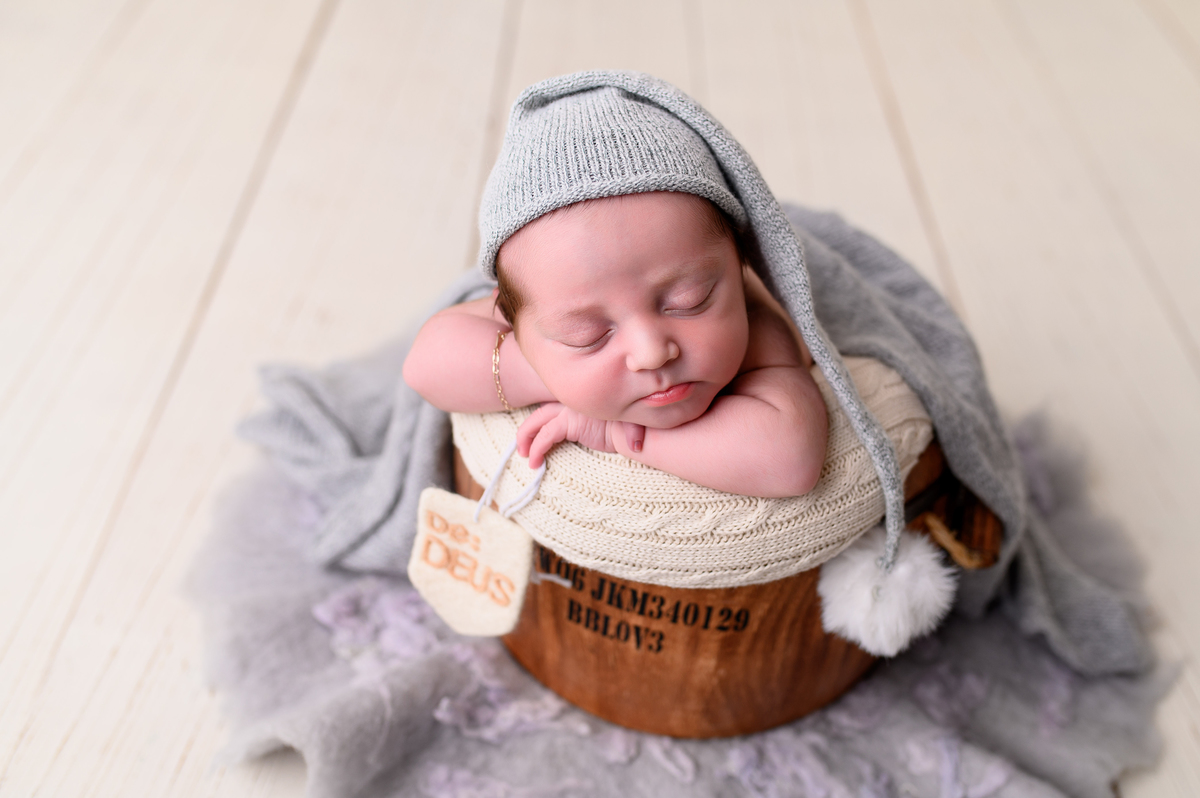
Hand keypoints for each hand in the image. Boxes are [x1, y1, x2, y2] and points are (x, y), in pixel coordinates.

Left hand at [516, 403, 645, 467]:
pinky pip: (545, 437)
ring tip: (525, 455)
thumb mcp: (613, 426)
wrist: (640, 428)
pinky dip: (536, 449)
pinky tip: (535, 462)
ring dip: (526, 438)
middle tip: (523, 447)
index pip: (554, 408)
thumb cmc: (631, 429)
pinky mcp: (569, 423)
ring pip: (536, 422)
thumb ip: (598, 429)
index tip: (537, 437)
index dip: (544, 421)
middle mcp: (572, 402)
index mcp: (579, 401)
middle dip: (528, 430)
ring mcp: (569, 411)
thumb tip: (595, 439)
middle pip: (540, 412)